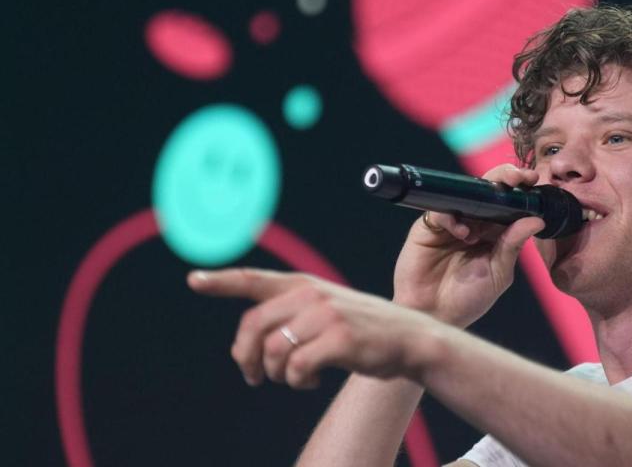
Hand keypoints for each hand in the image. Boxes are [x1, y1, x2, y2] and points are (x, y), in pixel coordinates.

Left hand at [188, 268, 443, 387]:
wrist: (408, 338)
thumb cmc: (361, 330)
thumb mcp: (325, 310)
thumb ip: (288, 315)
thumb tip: (245, 348)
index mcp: (304, 285)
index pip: (254, 280)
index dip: (221, 281)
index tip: (193, 280)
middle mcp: (311, 294)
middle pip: (253, 327)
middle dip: (246, 357)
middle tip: (254, 377)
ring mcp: (326, 315)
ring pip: (273, 351)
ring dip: (277, 374)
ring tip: (294, 377)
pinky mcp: (340, 339)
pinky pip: (297, 368)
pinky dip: (298, 381)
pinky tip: (312, 380)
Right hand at [392, 164, 544, 327]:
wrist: (434, 316)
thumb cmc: (468, 300)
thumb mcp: (498, 273)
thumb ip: (513, 245)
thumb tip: (537, 221)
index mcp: (494, 233)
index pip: (509, 203)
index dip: (521, 190)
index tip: (534, 180)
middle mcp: (474, 223)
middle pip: (488, 191)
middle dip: (505, 178)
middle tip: (519, 178)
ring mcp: (451, 223)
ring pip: (465, 193)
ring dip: (482, 189)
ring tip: (498, 194)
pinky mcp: (428, 227)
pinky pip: (441, 211)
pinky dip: (453, 217)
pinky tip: (463, 232)